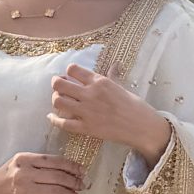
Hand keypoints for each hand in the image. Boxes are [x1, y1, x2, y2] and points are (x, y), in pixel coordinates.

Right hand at [0, 153, 87, 193]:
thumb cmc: (6, 175)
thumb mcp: (20, 162)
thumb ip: (39, 162)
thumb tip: (66, 168)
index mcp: (25, 159)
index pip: (54, 160)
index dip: (71, 166)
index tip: (81, 170)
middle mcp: (24, 173)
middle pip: (57, 176)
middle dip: (73, 180)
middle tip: (81, 184)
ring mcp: (24, 190)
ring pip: (55, 191)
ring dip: (69, 193)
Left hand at [48, 63, 169, 164]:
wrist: (142, 127)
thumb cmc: (135, 106)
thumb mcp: (121, 87)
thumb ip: (112, 76)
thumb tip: (115, 65)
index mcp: (99, 81)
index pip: (73, 69)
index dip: (67, 72)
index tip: (68, 76)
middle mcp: (90, 94)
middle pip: (60, 84)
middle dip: (56, 84)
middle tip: (57, 86)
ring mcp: (87, 112)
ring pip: (58, 101)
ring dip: (55, 100)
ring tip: (59, 101)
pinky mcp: (86, 128)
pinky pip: (62, 123)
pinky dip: (54, 119)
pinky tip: (52, 117)